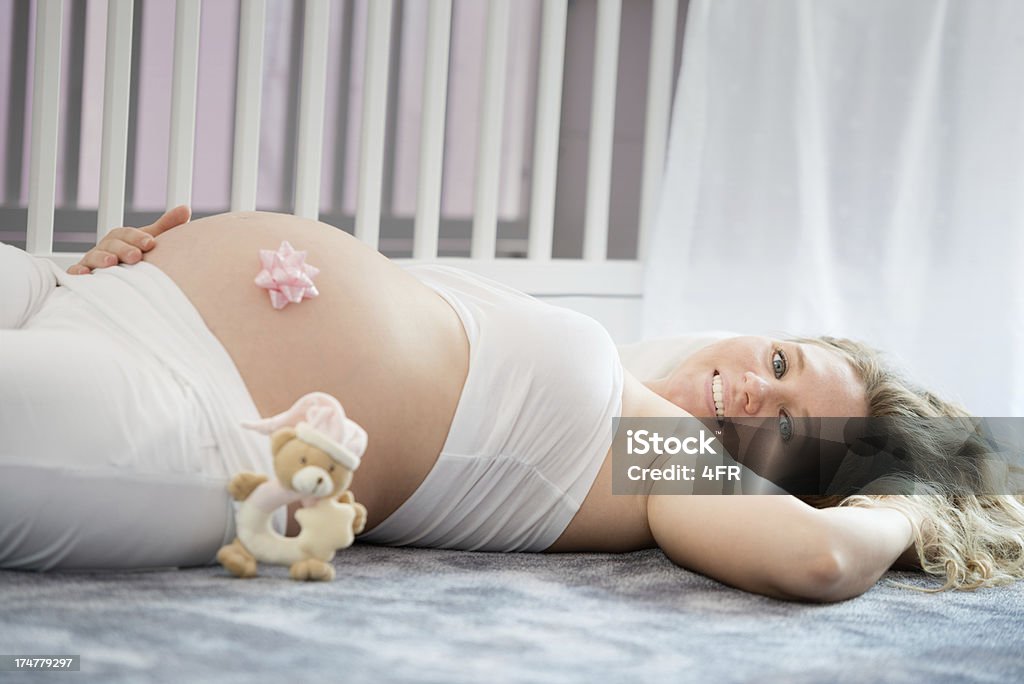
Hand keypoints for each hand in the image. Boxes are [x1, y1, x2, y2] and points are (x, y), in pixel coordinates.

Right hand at [66, 205, 190, 274]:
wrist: (118, 276)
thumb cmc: (135, 255)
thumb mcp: (149, 240)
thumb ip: (166, 226)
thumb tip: (186, 209)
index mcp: (120, 238)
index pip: (127, 234)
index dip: (138, 237)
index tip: (151, 243)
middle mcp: (105, 247)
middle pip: (111, 244)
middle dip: (123, 249)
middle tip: (136, 256)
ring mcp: (92, 260)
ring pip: (93, 257)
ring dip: (101, 259)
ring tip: (112, 263)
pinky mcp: (82, 274)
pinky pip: (76, 272)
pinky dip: (78, 272)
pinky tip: (84, 275)